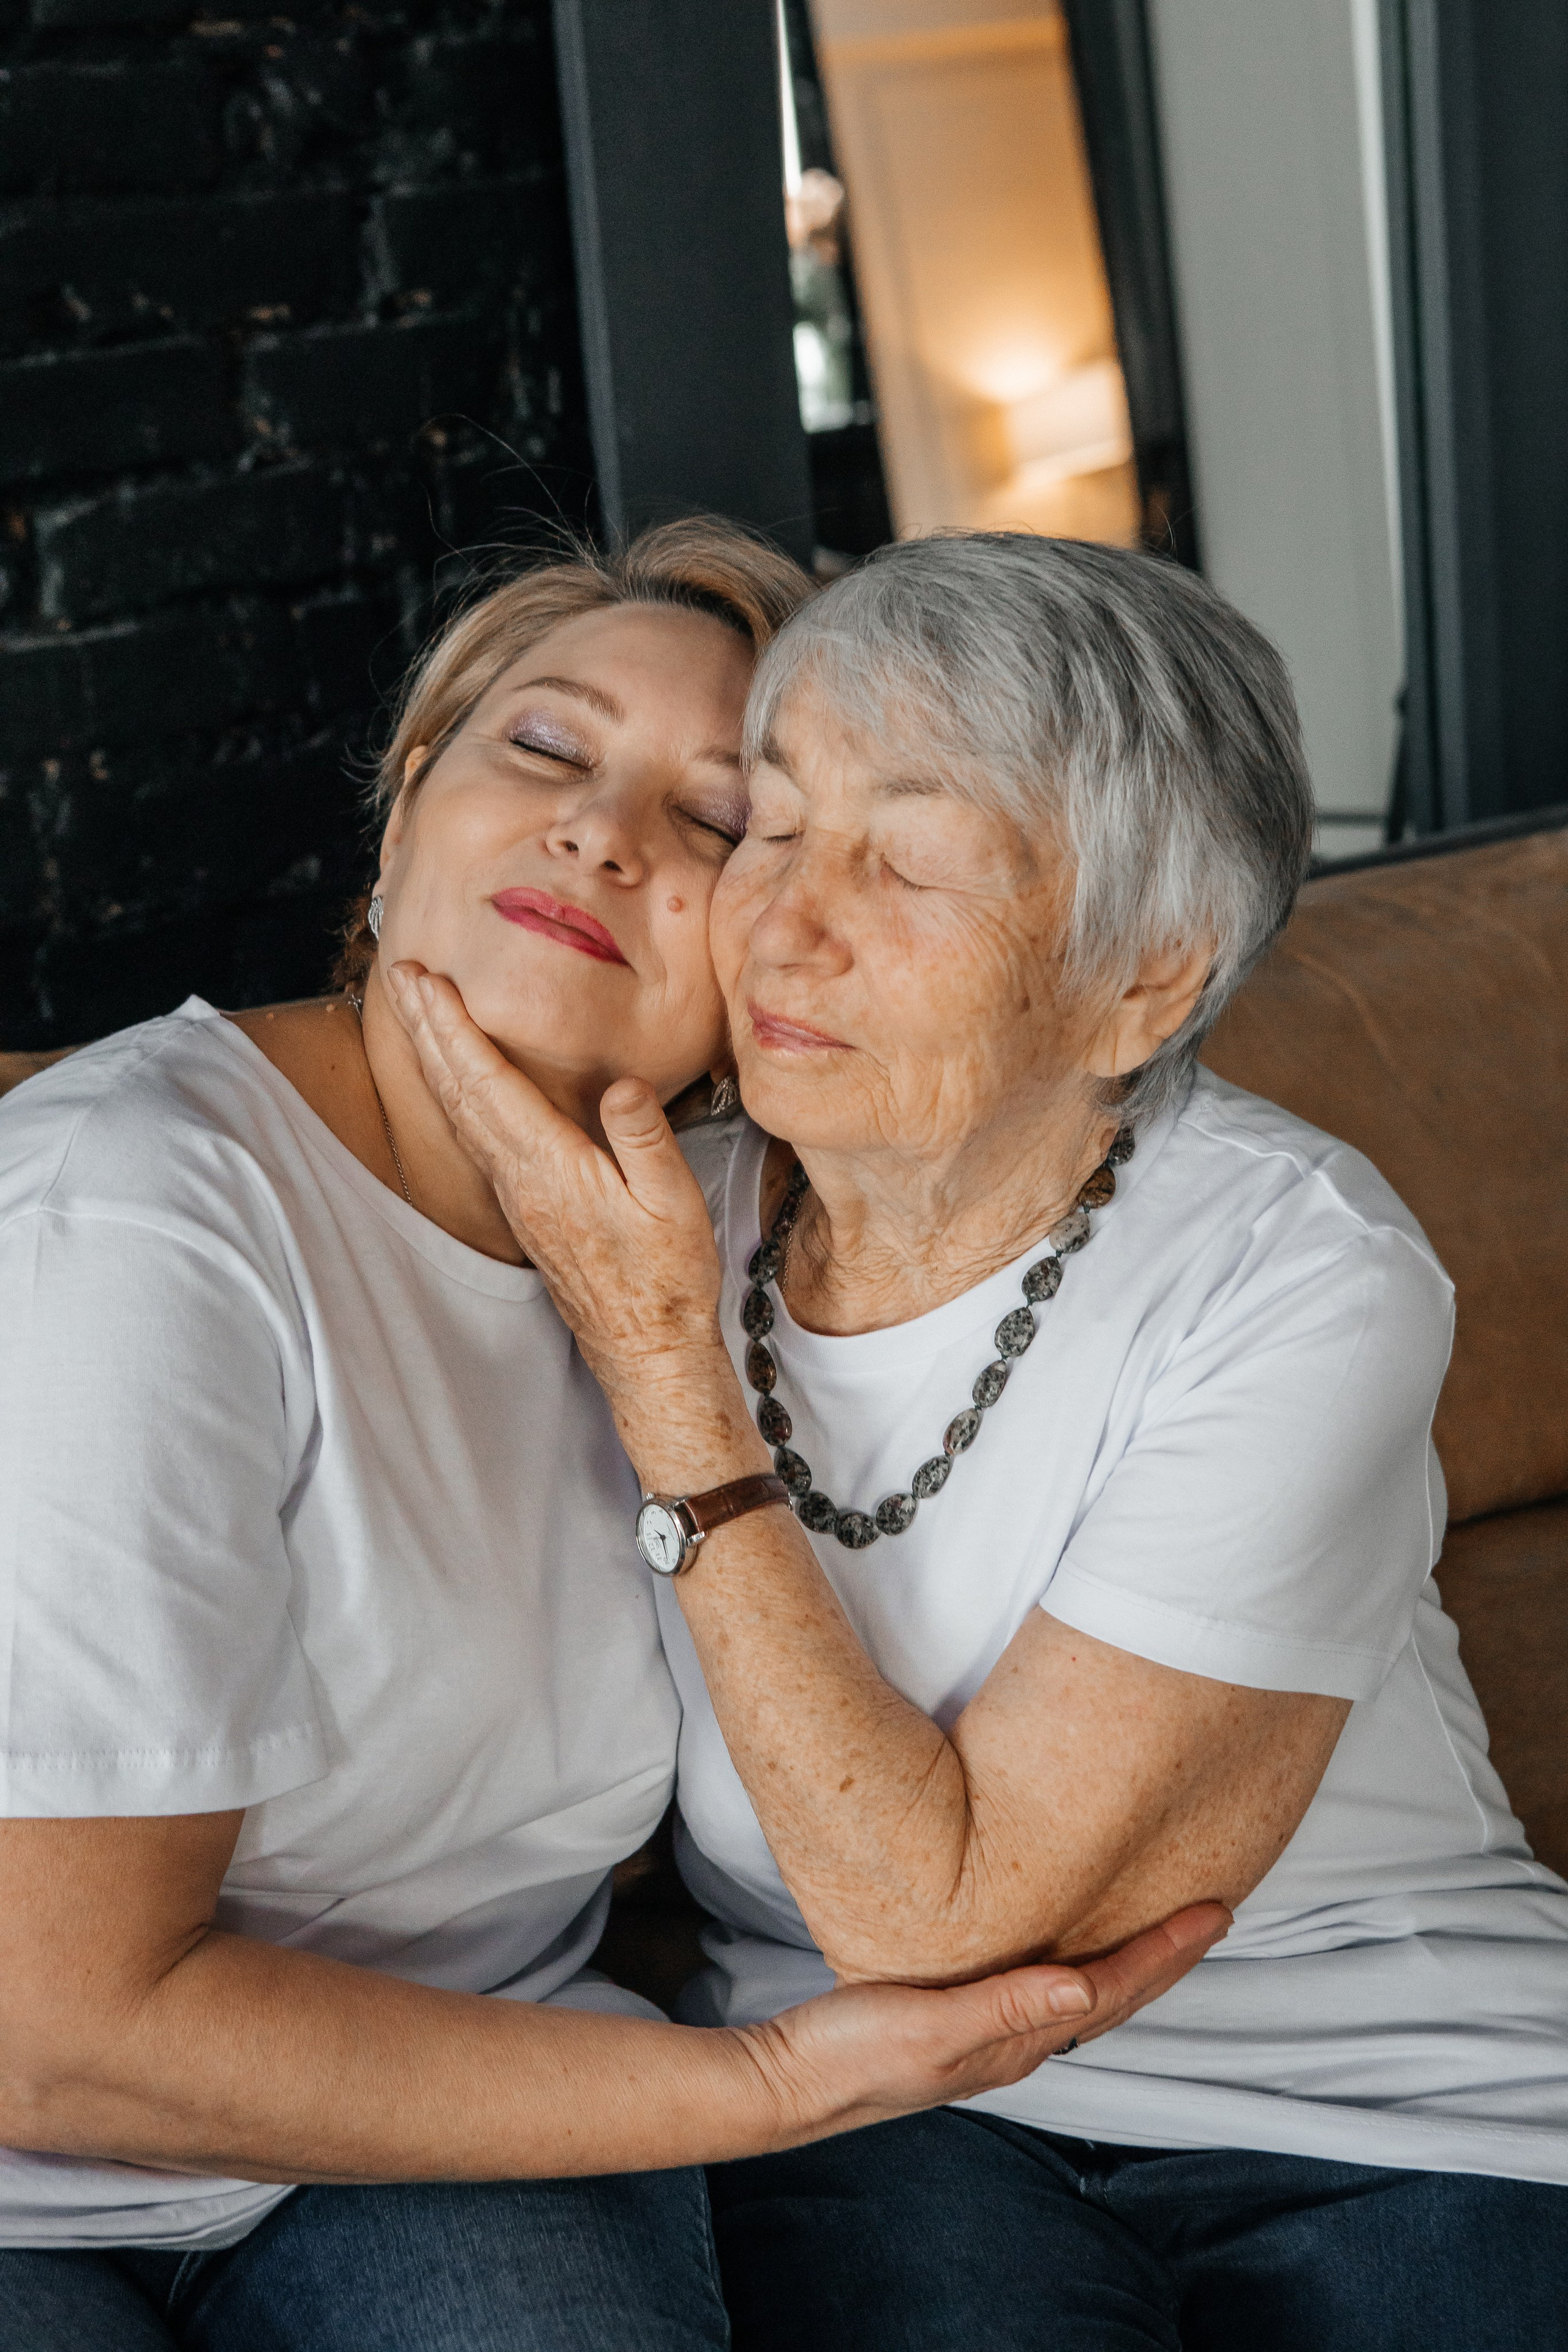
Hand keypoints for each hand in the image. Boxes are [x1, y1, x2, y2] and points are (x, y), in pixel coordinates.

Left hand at [386, 964, 752, 1463]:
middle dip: (426, 1029)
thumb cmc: (665, 1280)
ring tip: (417, 1012)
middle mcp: (518, 1178)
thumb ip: (644, 1141)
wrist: (645, 1348)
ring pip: (460, 1112)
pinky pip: (476, 1135)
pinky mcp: (524, 1205)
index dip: (452, 1028)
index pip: (487, 1083)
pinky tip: (456, 1079)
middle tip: (399, 977)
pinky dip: (457, 1092)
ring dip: (436, 1057)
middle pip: (457, 1091)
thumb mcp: (674, 1204)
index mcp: (550, 1167)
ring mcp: (516, 1194)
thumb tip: (621, 1086)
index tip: (424, 983)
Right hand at [747, 1902, 1230, 2140]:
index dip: (1165, 1951)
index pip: (1109, 1989)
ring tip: (1162, 1925)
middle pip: (1110, 1994)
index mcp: (1014, 2041)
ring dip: (1129, 1959)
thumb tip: (1082, 1988)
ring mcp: (987, 2033)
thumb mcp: (928, 2024)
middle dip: (1166, 1957)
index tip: (1213, 1912)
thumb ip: (1004, 2007)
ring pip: (1081, 1992)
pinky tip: (1068, 1946)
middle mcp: (1013, 2041)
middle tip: (1212, 1913)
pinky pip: (1042, 1987)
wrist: (791, 2083)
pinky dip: (1077, 1960)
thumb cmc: (851, 2055)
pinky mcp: (959, 2016)